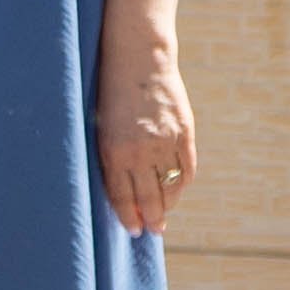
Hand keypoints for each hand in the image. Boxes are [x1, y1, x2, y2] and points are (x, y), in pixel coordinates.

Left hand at [96, 29, 197, 235]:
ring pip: (171, 187)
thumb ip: (112, 158)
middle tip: (154, 230)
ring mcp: (165, 142)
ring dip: (168, 204)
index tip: (134, 231)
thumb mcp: (102, 127)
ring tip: (164, 213)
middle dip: (151, 219)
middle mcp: (140, 151)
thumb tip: (124, 191)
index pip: (123, 197)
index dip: (129, 218)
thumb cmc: (111, 94)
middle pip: (149, 198)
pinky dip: (182, 183)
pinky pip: (187, 168)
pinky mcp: (184, 132)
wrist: (138, 58)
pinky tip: (177, 189)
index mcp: (114, 151)